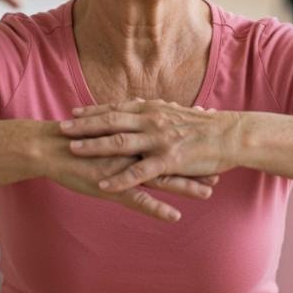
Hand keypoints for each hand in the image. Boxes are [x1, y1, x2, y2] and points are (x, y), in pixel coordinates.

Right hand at [43, 146, 215, 222]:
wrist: (50, 147)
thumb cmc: (75, 141)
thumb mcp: (102, 131)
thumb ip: (121, 133)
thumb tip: (134, 132)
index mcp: (131, 137)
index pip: (165, 141)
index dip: (187, 145)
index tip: (209, 147)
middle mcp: (132, 151)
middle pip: (169, 158)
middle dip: (195, 166)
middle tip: (219, 170)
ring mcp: (123, 169)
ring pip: (160, 179)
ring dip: (185, 186)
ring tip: (208, 193)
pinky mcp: (111, 185)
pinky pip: (138, 200)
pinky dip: (157, 209)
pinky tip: (174, 217)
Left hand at [59, 99, 235, 194]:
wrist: (231, 135)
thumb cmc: (206, 127)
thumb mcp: (177, 114)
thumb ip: (157, 112)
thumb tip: (143, 107)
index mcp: (153, 110)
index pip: (116, 109)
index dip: (93, 111)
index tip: (72, 112)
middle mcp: (152, 121)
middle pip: (110, 121)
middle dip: (84, 125)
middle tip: (61, 128)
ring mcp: (159, 140)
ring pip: (119, 143)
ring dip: (94, 146)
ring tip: (72, 151)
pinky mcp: (169, 160)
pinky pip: (139, 171)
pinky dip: (119, 178)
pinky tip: (103, 185)